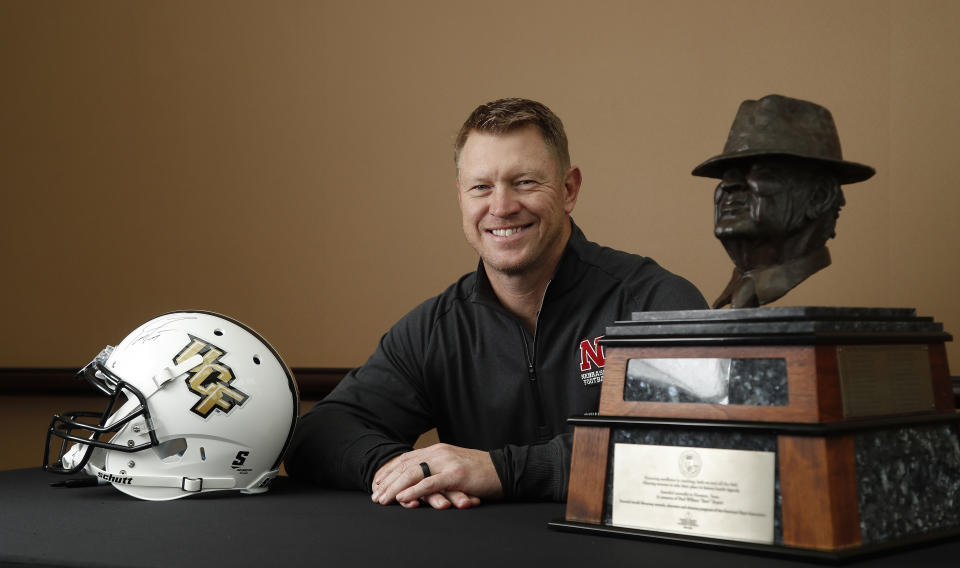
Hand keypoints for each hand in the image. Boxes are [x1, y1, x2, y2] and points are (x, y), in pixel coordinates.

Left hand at [370, 443, 502, 508]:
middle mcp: (439, 452)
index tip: (377, 482)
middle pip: (405, 465)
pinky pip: (429, 483)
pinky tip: (402, 498)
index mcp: (437, 449)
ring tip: (383, 498)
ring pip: (413, 473)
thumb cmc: (479, 472)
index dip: (389, 470)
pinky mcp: (456, 475)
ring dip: (394, 487)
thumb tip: (419, 479)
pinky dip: (413, 491)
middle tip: (375, 494)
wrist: (504, 469)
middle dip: (387, 481)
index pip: (406, 458)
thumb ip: (437, 468)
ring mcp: (447, 463)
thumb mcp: (454, 465)